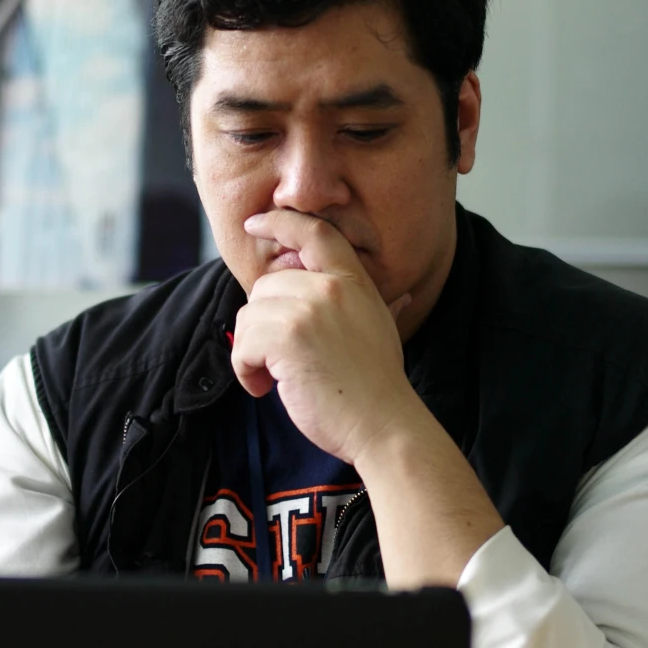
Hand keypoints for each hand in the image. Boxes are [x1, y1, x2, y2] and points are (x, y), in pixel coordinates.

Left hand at [230, 210, 422, 465]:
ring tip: (276, 378)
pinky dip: (245, 370)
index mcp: (354, 282)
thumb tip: (406, 295)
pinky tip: (266, 387)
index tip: (255, 223)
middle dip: (262, 324)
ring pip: (249, 315)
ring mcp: (308, 310)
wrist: (383, 425)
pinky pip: (242, 343)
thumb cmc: (378, 386)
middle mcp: (331, 288)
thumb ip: (383, 305)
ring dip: (252, 351)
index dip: (280, 222)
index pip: (314, 233)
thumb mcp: (384, 330)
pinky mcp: (286, 338)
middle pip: (265, 286)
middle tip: (280, 360)